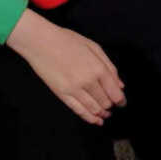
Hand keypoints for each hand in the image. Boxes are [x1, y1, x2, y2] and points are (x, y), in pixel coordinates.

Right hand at [7, 9, 124, 125]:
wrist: (39, 41)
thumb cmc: (65, 39)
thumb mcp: (92, 46)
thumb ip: (109, 65)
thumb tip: (120, 85)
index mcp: (98, 68)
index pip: (116, 94)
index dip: (120, 100)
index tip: (121, 102)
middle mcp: (88, 81)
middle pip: (106, 103)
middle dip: (110, 105)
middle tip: (110, 104)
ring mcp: (74, 89)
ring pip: (94, 109)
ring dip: (101, 113)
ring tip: (104, 113)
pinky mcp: (62, 94)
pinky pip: (79, 111)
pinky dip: (90, 118)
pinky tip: (95, 120)